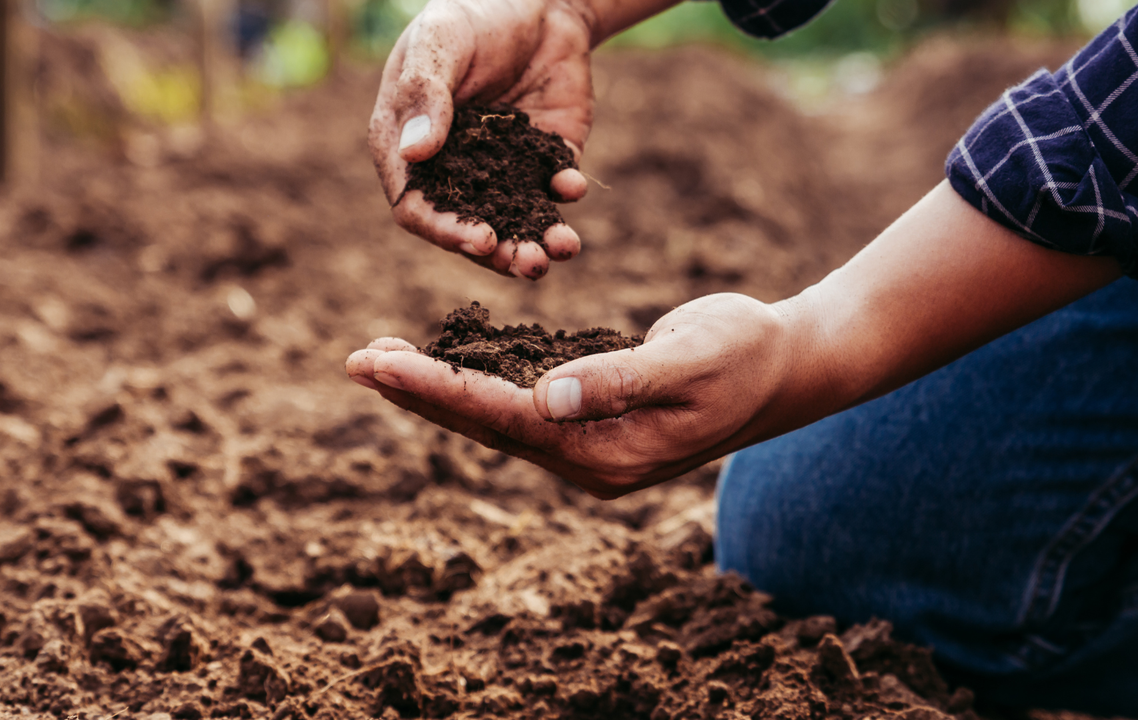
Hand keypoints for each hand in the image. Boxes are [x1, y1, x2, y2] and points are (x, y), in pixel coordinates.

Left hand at [345, 294, 787, 497]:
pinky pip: (518, 404)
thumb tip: (548, 397)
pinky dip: (475, 383)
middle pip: (485, 426)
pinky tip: (443, 364)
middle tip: (355, 361)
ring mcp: (588, 445)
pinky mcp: (589, 421)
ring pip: (495, 417)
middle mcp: (587, 459)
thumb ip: (620, 379)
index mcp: (607, 452)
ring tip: (380, 360)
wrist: (783, 368)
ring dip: (437, 389)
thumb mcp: (691, 358)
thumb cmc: (744, 355)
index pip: (506, 418)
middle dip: (418, 393)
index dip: (439, 388)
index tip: (381, 364)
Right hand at [369, 0, 594, 278]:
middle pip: (468, 228)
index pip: (417, 207)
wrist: (536, 1)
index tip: (480, 241)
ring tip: (560, 249)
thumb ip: (425, 95)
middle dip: (500, 252)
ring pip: (515, 220)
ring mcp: (500, 168)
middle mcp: (454, 169)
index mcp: (410, 148)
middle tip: (530, 263)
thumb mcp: (440, 44)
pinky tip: (573, 184)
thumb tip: (413, 153)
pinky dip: (565, 192)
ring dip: (537, 241)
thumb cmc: (471, 16)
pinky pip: (554, 188)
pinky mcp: (545, 158)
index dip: (446, 230)